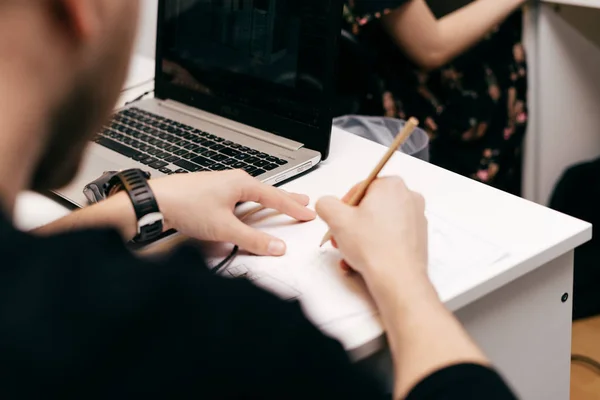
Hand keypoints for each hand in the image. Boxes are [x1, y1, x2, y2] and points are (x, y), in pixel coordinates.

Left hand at [150, 170, 315, 255]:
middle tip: (304, 201)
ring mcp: (222, 185)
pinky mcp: (212, 193)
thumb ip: (252, 239)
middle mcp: (233, 180)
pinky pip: (240, 197)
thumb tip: (276, 247)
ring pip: (253, 194)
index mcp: (242, 183)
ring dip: (269, 200)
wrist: (156, 201)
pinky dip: (252, 202)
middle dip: (287, 198)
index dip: (294, 208)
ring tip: (281, 203)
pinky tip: (249, 207)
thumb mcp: (225, 228)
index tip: (308, 213)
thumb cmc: (186, 205)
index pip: (275, 198)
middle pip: (268, 191)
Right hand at [316, 177, 427, 284]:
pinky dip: (377, 243)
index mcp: (391, 186)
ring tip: (352, 251)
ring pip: (380, 222)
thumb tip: (326, 204)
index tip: (339, 220)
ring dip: (362, 236)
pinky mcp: (418, 236)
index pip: (359, 188)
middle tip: (343, 237)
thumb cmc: (375, 248)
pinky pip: (391, 234)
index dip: (344, 206)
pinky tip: (365, 258)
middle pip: (370, 206)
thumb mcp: (337, 220)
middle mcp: (409, 197)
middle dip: (353, 223)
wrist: (398, 278)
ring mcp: (416, 218)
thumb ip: (326, 204)